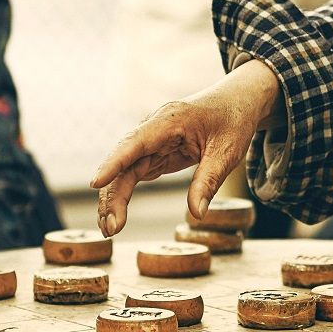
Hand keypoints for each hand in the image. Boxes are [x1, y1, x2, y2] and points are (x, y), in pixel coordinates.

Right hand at [91, 59, 279, 235]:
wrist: (236, 102)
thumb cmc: (232, 121)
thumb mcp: (227, 152)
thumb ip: (208, 181)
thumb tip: (197, 214)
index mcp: (170, 120)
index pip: (135, 142)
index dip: (114, 162)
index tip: (96, 183)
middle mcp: (153, 129)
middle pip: (123, 161)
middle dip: (112, 194)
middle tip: (111, 228)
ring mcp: (151, 141)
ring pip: (124, 170)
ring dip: (113, 198)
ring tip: (109, 229)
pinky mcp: (154, 153)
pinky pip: (132, 174)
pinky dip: (123, 195)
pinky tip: (115, 216)